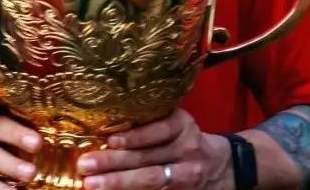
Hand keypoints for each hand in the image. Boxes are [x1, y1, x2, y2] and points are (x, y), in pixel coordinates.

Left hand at [76, 108, 230, 189]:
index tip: (110, 139)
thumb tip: (105, 131)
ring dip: (118, 183)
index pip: (161, 130)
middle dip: (115, 162)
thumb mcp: (177, 125)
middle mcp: (187, 150)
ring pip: (150, 180)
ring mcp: (186, 175)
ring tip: (91, 184)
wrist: (223, 167)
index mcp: (183, 126)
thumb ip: (151, 125)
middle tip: (85, 165)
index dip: (135, 136)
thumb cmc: (186, 141)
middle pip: (149, 158)